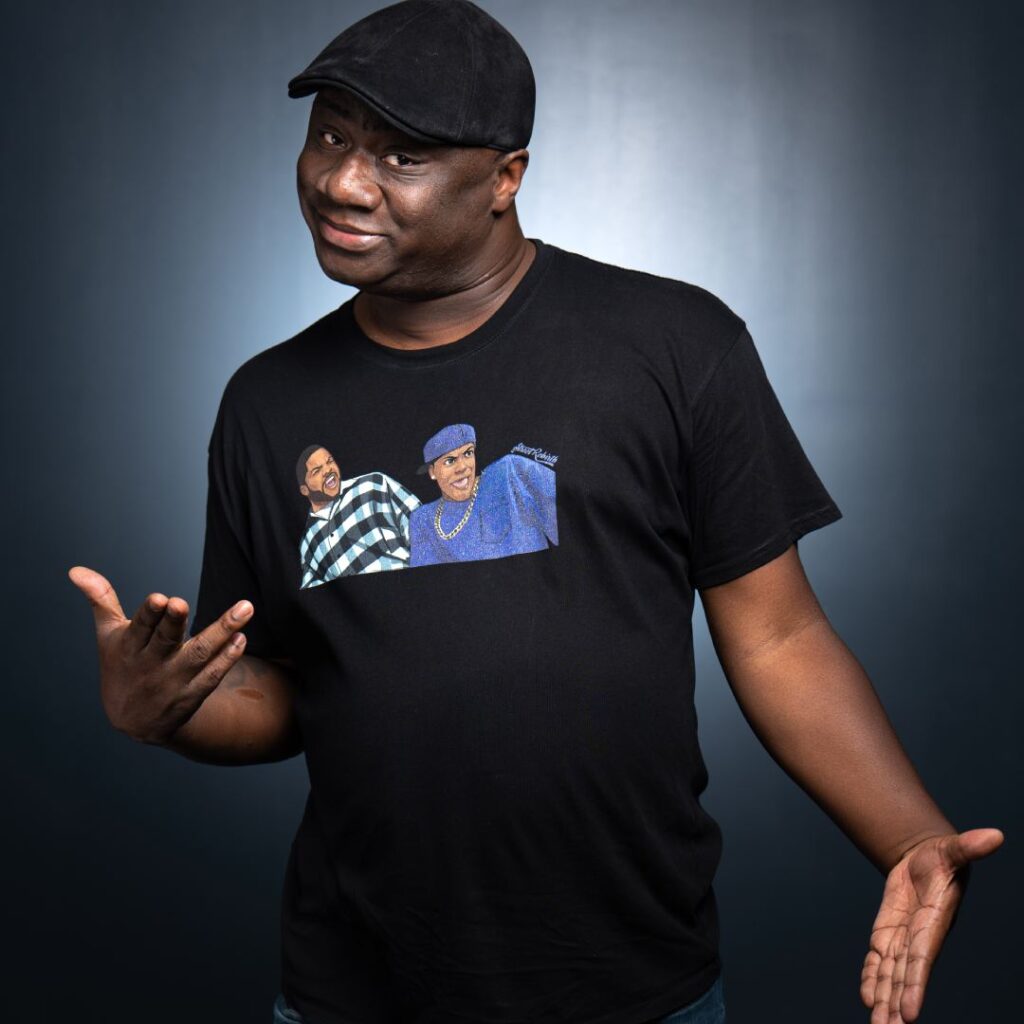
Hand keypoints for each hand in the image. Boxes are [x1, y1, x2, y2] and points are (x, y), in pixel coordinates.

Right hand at [69, 565, 252, 745]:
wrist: (134, 722)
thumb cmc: (122, 666)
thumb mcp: (108, 636)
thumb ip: (102, 601)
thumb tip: (77, 570)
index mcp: (128, 648)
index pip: (140, 629)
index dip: (148, 616)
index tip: (159, 599)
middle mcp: (151, 664)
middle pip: (166, 641)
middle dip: (174, 622)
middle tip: (182, 603)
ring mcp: (173, 681)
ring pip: (200, 655)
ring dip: (223, 631)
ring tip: (245, 608)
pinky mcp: (193, 695)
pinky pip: (213, 675)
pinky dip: (228, 657)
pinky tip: (241, 636)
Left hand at [861, 828, 1003, 1021]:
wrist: (924, 859)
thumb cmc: (942, 857)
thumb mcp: (952, 849)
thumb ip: (969, 846)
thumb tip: (995, 835)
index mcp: (933, 925)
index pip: (922, 961)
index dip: (915, 986)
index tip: (910, 1014)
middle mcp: (918, 938)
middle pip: (904, 977)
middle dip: (896, 1005)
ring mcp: (902, 938)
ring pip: (890, 974)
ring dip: (883, 998)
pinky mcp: (887, 932)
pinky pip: (877, 959)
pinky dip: (871, 976)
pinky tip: (866, 996)